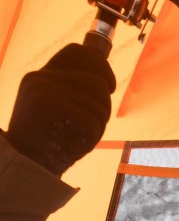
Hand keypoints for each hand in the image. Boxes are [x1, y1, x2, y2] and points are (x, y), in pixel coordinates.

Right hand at [6, 44, 115, 175]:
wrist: (26, 167)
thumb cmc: (47, 141)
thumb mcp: (54, 108)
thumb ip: (72, 89)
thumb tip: (103, 74)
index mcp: (39, 76)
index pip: (78, 52)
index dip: (101, 66)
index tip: (110, 85)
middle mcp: (40, 79)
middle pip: (96, 81)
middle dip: (105, 102)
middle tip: (96, 120)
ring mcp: (45, 92)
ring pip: (99, 101)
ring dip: (101, 121)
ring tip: (82, 134)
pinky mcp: (53, 109)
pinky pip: (94, 120)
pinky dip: (95, 135)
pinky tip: (79, 143)